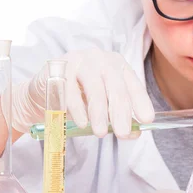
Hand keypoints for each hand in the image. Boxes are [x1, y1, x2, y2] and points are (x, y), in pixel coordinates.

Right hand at [5, 48, 154, 137]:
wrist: (45, 89)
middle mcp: (100, 59)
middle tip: (123, 133)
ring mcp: (79, 60)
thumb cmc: (80, 96)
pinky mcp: (58, 67)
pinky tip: (82, 122)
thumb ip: (118, 117)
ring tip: (101, 132)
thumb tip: (135, 133)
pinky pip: (70, 89)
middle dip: (120, 111)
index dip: (141, 101)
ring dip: (99, 112)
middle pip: (115, 85)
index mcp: (117, 65)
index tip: (147, 120)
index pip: (133, 83)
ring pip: (94, 87)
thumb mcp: (102, 106)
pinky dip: (77, 108)